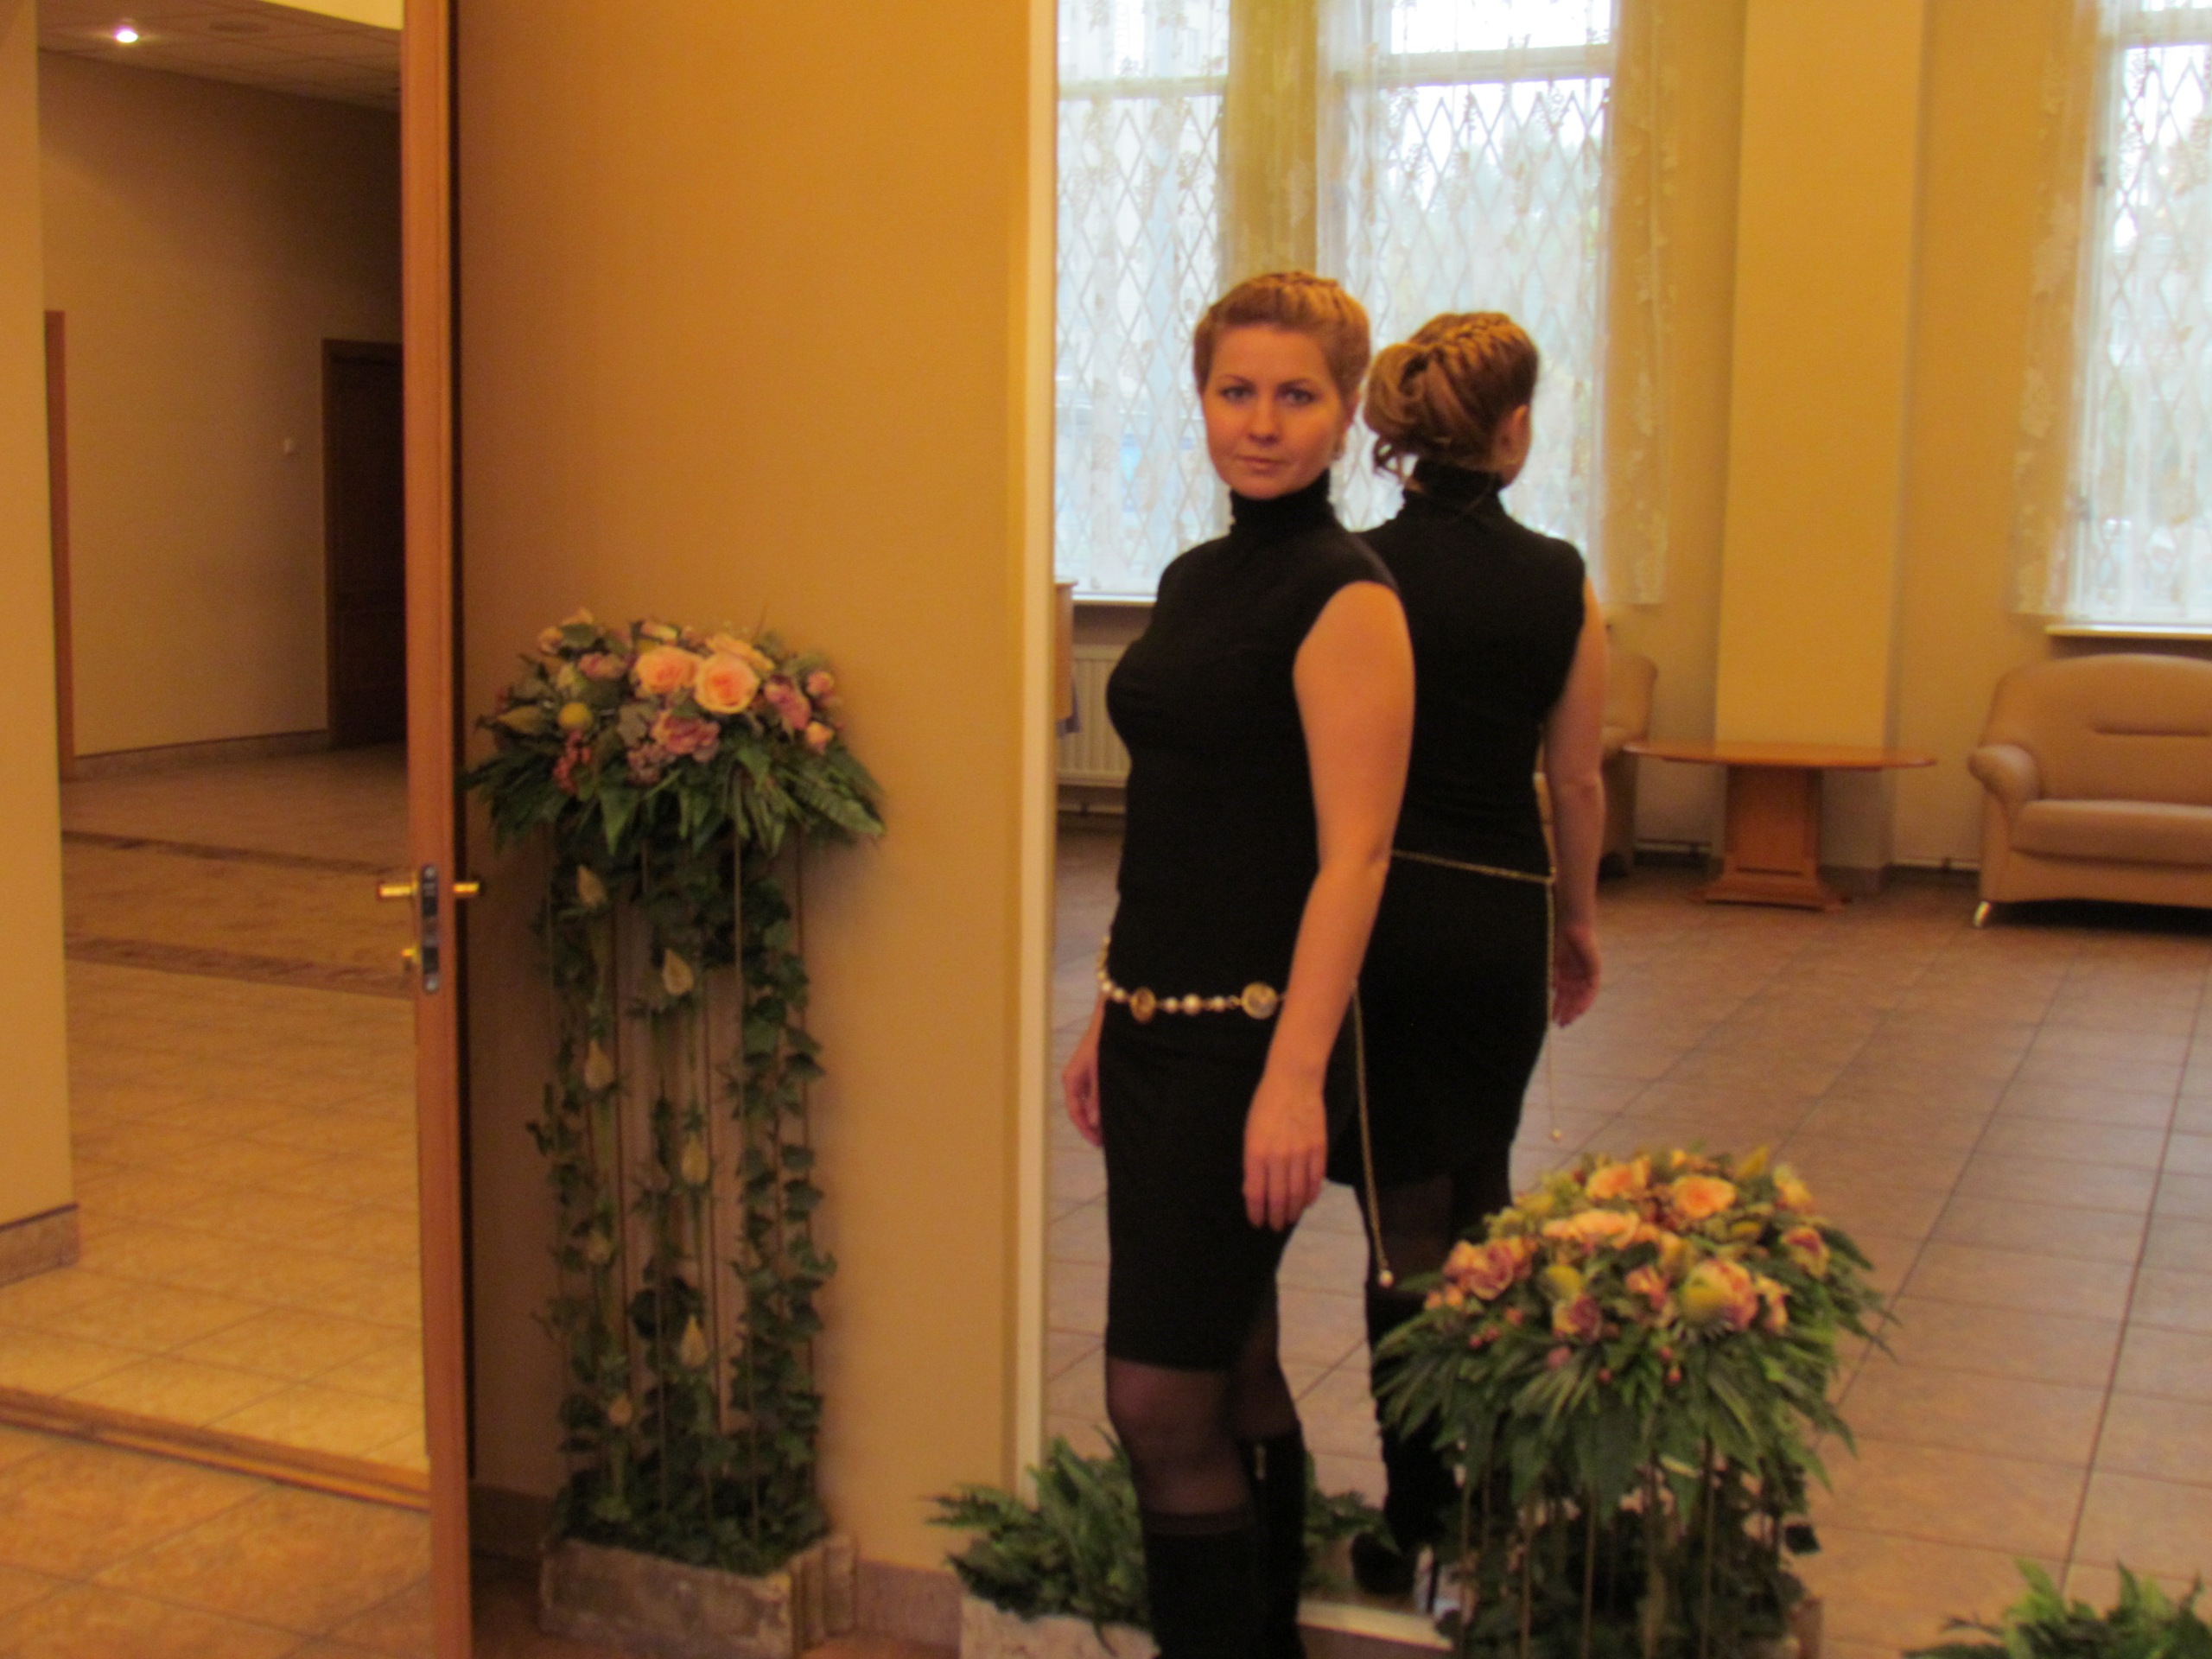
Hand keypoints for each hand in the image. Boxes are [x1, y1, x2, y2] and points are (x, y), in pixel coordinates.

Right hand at [1061, 1001, 1104, 1148]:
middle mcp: (1076, 1079)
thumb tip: (1094, 1122)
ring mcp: (1085, 1075)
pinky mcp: (1095, 1071)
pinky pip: (1096, 1094)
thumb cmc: (1105, 1043)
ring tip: (1114, 1130)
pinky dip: (1104, 1104)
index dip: (1085, 1130)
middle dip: (1093, 1127)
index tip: (1098, 1144)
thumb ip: (1098, 1098)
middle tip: (1108, 1143)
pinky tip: (1117, 1111)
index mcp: (1071, 1080)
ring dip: (1100, 1116)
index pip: (1075, 1112)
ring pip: (1090, 1102)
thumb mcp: (1102, 1073)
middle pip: (1081, 1110)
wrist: (1113, 1019)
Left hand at [1243, 1067, 1327, 1229]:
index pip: (1256, 1193)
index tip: (1257, 1222)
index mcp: (1256, 1152)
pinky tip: (1306, 1201)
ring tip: (1290, 1219)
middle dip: (1276, 1217)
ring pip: (1298, 1193)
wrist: (1294, 1082)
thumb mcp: (1250, 1134)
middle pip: (1278, 1198)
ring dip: (1293, 1211)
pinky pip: (1316, 1180)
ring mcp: (1301, 1153)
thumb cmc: (1265, 1106)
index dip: (1256, 1212)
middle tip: (1275, 1226)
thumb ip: (1252, 1163)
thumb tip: (1254, 1191)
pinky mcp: (1319, 1149)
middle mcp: (1278, 1157)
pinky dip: (1311, 1195)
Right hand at [1552, 920, 1600, 1025]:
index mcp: (1564, 971)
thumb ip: (1550, 978)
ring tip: (1566, 1021)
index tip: (1551, 1018)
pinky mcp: (1594, 970)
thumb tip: (1548, 993)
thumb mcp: (1549, 963)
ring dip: (1574, 1009)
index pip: (1562, 993)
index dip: (1557, 1006)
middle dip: (1565, 1011)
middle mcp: (1576, 974)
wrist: (1569, 924)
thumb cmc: (1556, 938)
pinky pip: (1591, 990)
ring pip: (1580, 996)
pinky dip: (1585, 1001)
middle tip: (1559, 1024)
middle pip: (1571, 997)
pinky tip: (1578, 1010)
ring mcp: (1585, 972)